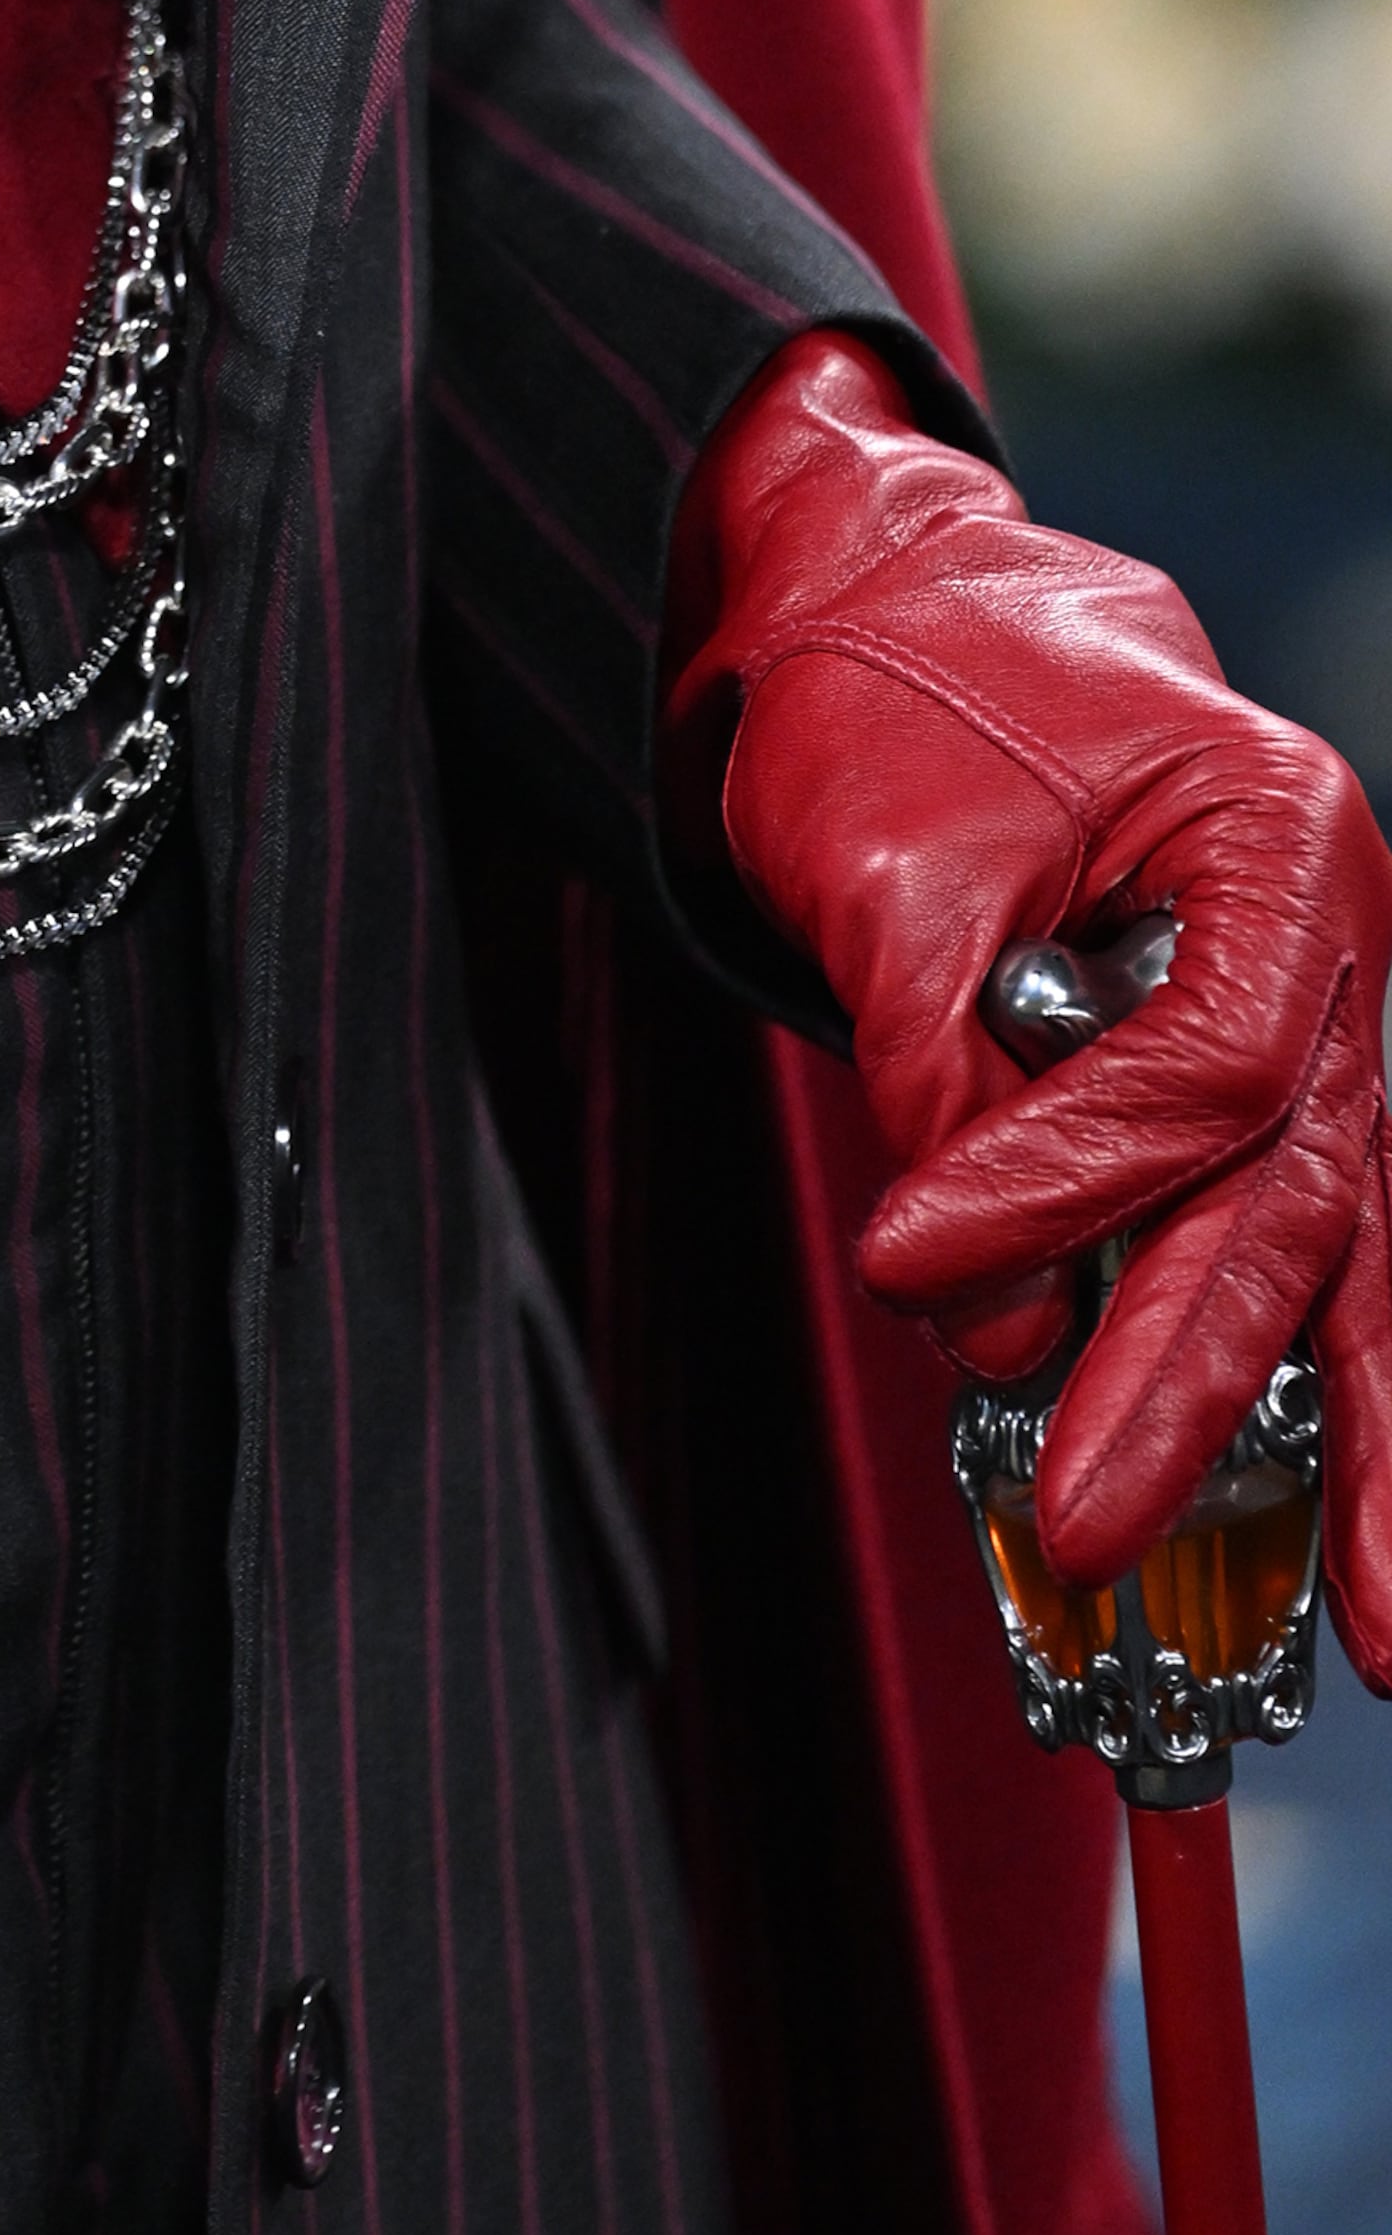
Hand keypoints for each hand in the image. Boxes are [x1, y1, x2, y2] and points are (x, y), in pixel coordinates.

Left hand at [671, 331, 1391, 1683]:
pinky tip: (1356, 1561)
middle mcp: (1337, 947)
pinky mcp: (1264, 1103)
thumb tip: (977, 1305)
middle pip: (1297, 1194)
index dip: (1068, 1182)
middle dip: (1196, 1375)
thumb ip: (944, 1069)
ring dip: (1340, 1447)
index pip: (1212, 1065)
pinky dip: (1324, 1404)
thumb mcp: (892, 853)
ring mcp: (1323, 1029)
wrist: (903, 608)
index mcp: (1279, 838)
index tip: (914, 1261)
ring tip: (1370, 1625)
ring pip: (1342, 1259)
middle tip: (1089, 1513)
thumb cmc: (901, 687)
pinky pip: (1303, 1263)